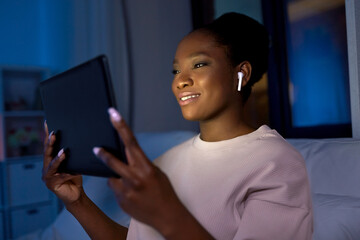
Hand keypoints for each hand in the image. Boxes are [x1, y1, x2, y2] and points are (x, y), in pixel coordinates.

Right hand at [42, 121, 82, 205]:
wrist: (76, 195)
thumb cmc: (74, 177)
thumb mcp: (73, 163)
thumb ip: (71, 154)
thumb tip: (78, 139)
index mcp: (50, 160)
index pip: (48, 145)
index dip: (47, 134)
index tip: (48, 122)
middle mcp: (46, 167)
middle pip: (47, 153)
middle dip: (50, 143)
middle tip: (54, 133)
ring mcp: (47, 176)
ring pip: (52, 165)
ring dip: (58, 158)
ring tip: (64, 152)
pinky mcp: (52, 184)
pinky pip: (62, 177)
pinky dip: (69, 173)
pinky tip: (75, 171)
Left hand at [93, 108, 186, 235]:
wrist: (167, 216)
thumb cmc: (164, 191)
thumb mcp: (156, 173)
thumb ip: (140, 164)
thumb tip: (126, 157)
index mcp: (146, 167)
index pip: (131, 142)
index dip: (120, 126)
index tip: (112, 114)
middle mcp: (134, 178)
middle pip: (112, 160)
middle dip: (103, 154)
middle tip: (95, 148)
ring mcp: (126, 191)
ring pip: (112, 177)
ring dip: (117, 177)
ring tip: (132, 186)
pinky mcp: (121, 201)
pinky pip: (115, 189)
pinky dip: (120, 189)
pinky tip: (132, 196)